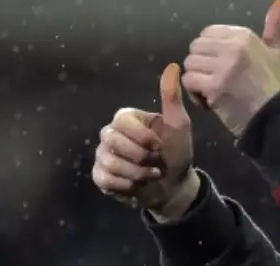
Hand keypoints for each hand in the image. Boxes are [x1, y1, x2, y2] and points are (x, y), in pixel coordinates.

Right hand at [92, 63, 197, 218]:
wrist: (175, 185)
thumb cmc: (176, 152)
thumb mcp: (178, 125)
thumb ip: (171, 97)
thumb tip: (173, 66)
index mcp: (127, 119)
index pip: (122, 120)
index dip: (142, 137)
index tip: (159, 146)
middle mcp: (110, 134)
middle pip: (113, 140)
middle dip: (141, 157)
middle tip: (156, 162)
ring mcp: (103, 155)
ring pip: (110, 161)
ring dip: (137, 173)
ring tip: (151, 175)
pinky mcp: (101, 176)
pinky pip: (105, 179)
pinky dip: (126, 185)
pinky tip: (137, 185)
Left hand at [182, 0, 279, 136]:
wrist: (274, 117)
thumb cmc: (272, 87)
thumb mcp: (275, 53)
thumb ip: (273, 27)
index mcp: (244, 35)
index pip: (207, 33)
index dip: (210, 52)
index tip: (223, 68)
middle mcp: (234, 46)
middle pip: (195, 47)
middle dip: (202, 66)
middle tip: (217, 81)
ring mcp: (224, 66)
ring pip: (190, 64)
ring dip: (197, 80)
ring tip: (213, 91)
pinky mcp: (215, 86)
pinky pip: (189, 81)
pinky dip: (195, 94)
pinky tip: (210, 101)